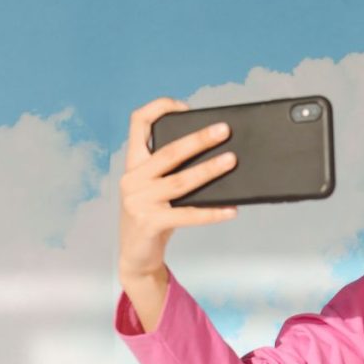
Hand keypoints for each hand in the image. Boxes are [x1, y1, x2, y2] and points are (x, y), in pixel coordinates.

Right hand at [118, 97, 239, 279]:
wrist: (135, 256)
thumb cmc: (153, 217)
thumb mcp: (156, 189)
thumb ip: (172, 172)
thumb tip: (216, 155)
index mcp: (134, 164)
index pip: (138, 123)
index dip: (159, 108)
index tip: (184, 107)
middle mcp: (132, 178)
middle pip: (169, 151)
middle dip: (199, 139)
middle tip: (224, 131)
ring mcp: (139, 201)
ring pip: (181, 181)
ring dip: (209, 170)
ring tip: (231, 161)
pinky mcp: (150, 222)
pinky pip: (188, 215)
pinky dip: (212, 213)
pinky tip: (231, 210)